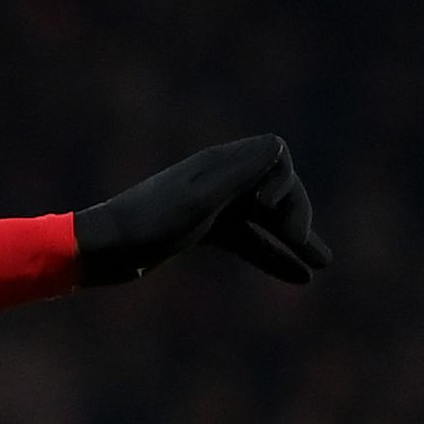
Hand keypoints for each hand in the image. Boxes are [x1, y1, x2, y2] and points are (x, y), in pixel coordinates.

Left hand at [73, 134, 330, 285]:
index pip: (275, 155)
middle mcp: (218, 179)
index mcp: (217, 164)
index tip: (266, 210)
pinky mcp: (202, 230)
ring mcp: (211, 206)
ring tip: (323, 265)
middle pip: (276, 187)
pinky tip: (299, 276)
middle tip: (306, 247)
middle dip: (296, 214)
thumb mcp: (195, 202)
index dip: (284, 182)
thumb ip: (236, 175)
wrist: (101, 251)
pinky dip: (272, 255)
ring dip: (294, 238)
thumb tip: (278, 147)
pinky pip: (248, 239)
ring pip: (265, 219)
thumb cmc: (146, 225)